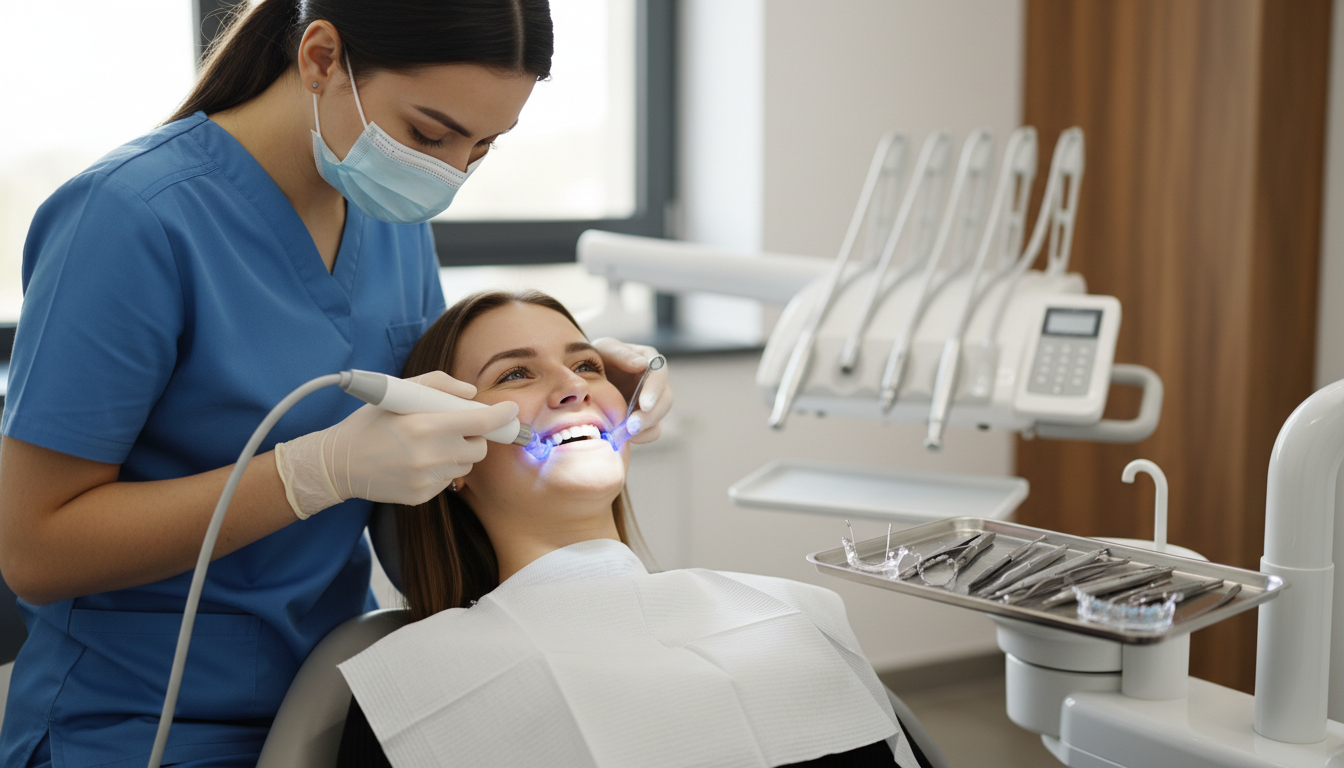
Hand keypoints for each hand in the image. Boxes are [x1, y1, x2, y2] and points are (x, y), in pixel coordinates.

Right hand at [275, 371, 518, 517]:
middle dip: (473, 435)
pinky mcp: (422, 497)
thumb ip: (438, 385)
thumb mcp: (398, 392)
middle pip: (479, 447)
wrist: (339, 464)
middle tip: (453, 427)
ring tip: (429, 444)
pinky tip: (417, 462)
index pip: (480, 421)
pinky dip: (441, 469)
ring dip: (457, 453)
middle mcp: (430, 455)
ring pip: (466, 465)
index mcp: (425, 425)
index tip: (511, 410)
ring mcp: (426, 480)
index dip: (501, 415)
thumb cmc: (370, 423)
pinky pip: (448, 481)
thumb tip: (470, 393)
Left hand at [591, 338, 672, 444]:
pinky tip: (626, 437)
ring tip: (626, 434)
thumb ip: (621, 355)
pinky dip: (641, 437)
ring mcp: (651, 402)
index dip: (654, 391)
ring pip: (659, 418)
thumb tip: (643, 364)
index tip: (644, 404)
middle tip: (632, 426)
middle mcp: (656, 383)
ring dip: (646, 428)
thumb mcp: (606, 349)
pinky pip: (650, 431)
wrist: (585, 376)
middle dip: (650, 415)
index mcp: (651, 362)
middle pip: (665, 400)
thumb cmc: (597, 356)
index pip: (660, 375)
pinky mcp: (643, 418)